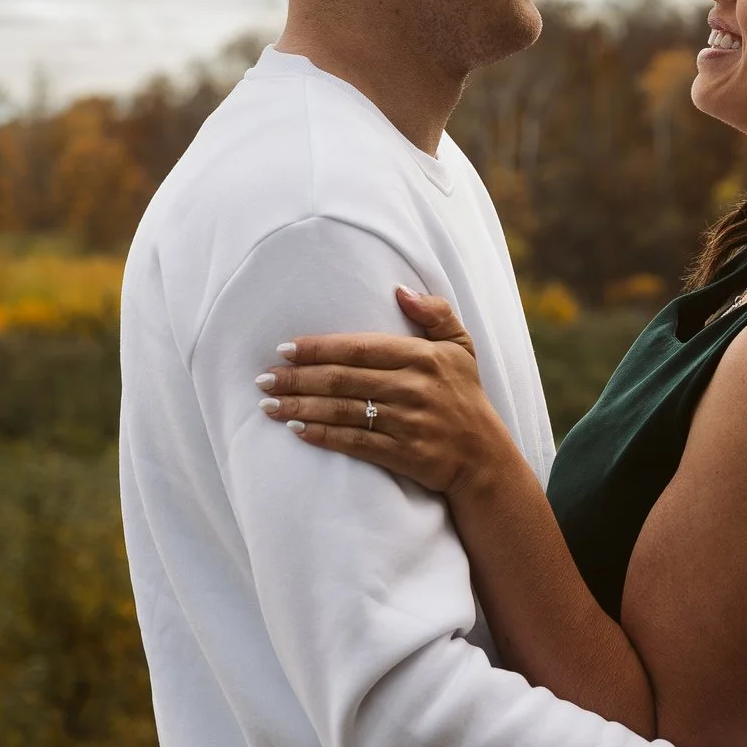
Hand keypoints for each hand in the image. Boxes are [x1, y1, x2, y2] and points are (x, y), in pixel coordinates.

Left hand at [262, 287, 509, 496]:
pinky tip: (297, 431)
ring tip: (269, 405)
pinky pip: (355, 444)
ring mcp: (408, 423)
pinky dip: (323, 436)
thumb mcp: (461, 347)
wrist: (484, 457)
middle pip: (343, 379)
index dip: (318, 348)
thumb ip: (435, 312)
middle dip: (298, 379)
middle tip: (263, 379)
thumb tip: (400, 290)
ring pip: (343, 411)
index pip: (359, 347)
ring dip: (300, 408)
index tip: (284, 349)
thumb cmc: (465, 395)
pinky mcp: (404, 455)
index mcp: (423, 356)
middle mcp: (414, 387)